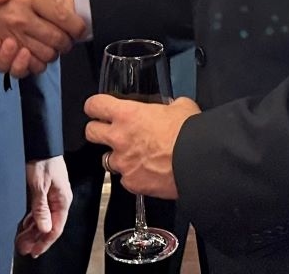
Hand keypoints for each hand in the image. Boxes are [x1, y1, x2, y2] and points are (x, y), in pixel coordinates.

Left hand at [16, 156, 71, 256]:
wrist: (40, 142)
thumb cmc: (42, 160)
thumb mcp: (39, 185)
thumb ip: (41, 208)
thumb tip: (44, 228)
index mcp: (62, 200)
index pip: (55, 228)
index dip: (44, 242)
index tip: (34, 251)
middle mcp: (59, 199)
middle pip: (49, 225)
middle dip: (36, 238)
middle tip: (23, 248)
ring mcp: (52, 195)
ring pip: (44, 218)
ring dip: (33, 230)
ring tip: (22, 239)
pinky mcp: (45, 190)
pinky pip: (40, 210)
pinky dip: (32, 219)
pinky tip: (25, 225)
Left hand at [84, 95, 200, 199]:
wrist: (197, 163)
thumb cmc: (189, 133)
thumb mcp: (180, 106)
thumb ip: (168, 105)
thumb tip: (170, 107)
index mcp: (127, 114)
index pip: (94, 105)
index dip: (95, 105)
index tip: (97, 108)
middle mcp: (119, 138)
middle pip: (90, 132)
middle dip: (97, 130)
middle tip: (108, 131)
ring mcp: (123, 163)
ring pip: (106, 159)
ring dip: (116, 156)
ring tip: (132, 155)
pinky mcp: (132, 183)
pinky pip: (125, 179)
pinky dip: (132, 176)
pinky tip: (145, 173)